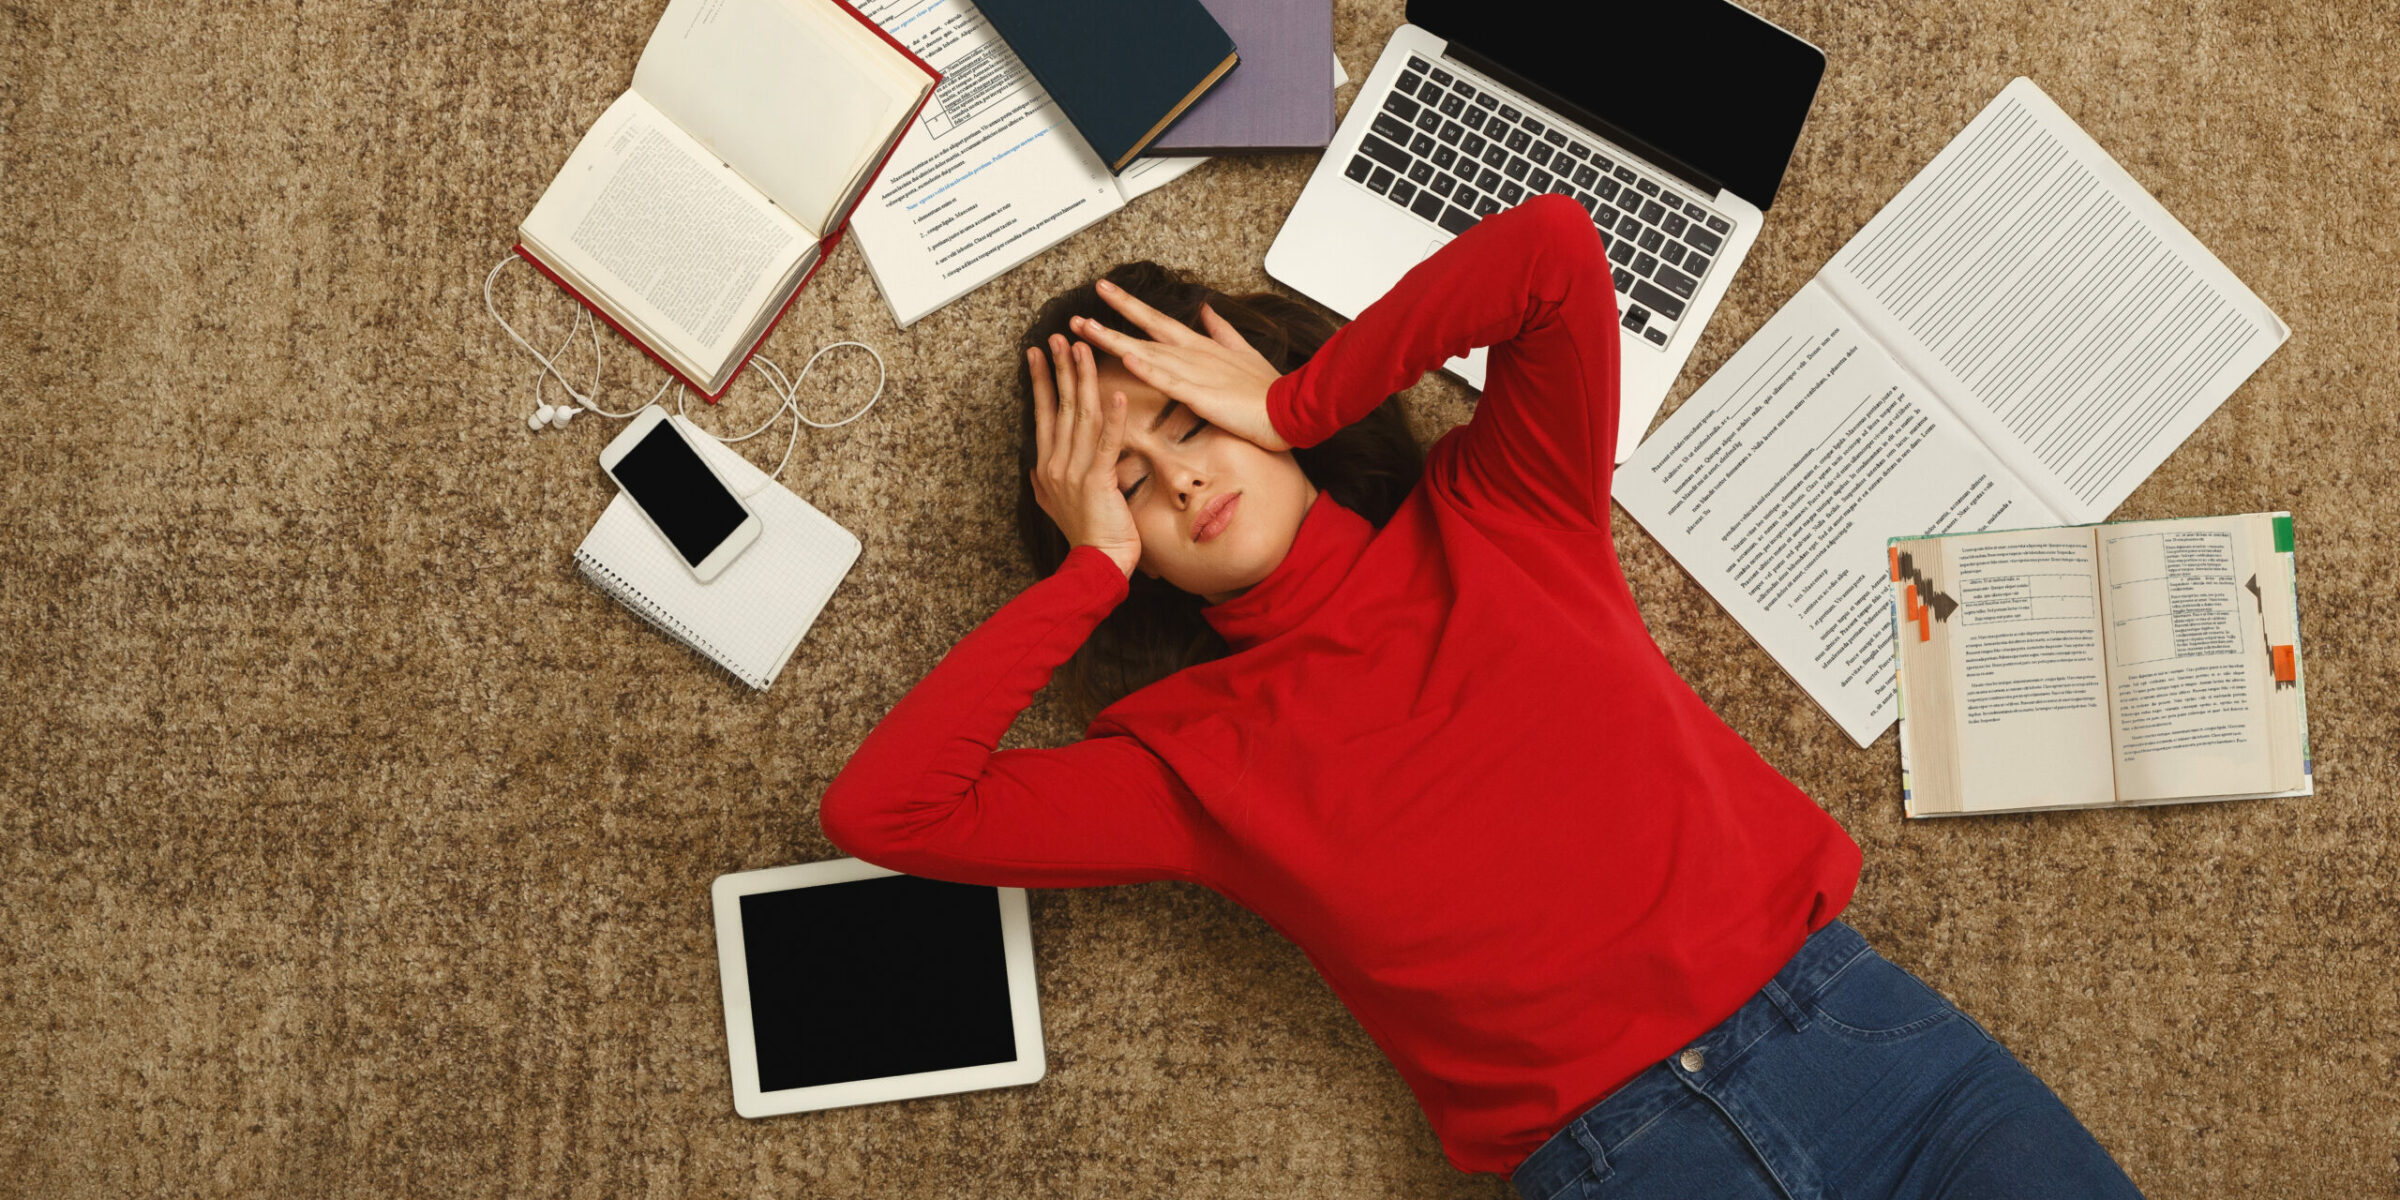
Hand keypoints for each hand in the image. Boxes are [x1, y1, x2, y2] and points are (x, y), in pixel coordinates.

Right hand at [1029, 335, 1141, 578]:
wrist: (1095, 566)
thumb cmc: (1086, 535)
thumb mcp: (1055, 504)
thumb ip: (1045, 481)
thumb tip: (1035, 466)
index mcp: (1047, 465)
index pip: (1043, 413)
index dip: (1042, 381)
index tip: (1039, 352)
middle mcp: (1056, 464)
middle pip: (1059, 406)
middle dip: (1059, 368)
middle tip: (1059, 336)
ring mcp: (1074, 472)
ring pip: (1080, 416)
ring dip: (1083, 380)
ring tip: (1084, 349)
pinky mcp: (1098, 481)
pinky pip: (1106, 443)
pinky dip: (1113, 418)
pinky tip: (1118, 393)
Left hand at [1069, 280, 1289, 451]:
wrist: (1290, 408)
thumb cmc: (1267, 388)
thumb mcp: (1242, 352)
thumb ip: (1221, 331)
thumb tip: (1207, 309)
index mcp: (1199, 346)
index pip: (1156, 321)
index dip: (1128, 306)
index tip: (1104, 291)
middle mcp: (1192, 354)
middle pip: (1142, 333)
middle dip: (1108, 321)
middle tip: (1075, 315)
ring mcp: (1195, 372)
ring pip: (1146, 352)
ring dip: (1114, 340)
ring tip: (1084, 331)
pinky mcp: (1201, 394)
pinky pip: (1168, 380)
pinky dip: (1147, 368)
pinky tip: (1126, 358)